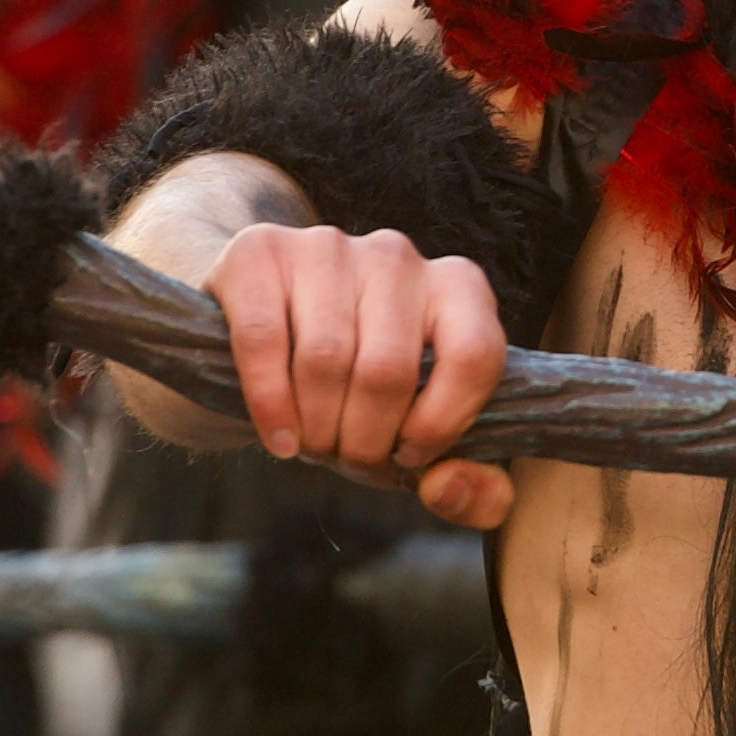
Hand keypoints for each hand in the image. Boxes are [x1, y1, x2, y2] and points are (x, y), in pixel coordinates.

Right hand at [204, 220, 516, 529]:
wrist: (260, 342)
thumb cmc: (359, 400)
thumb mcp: (421, 447)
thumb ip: (474, 489)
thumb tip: (446, 487)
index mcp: (457, 289)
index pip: (475, 355)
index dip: (442, 424)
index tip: (407, 457)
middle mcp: (397, 256)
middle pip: (388, 369)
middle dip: (363, 440)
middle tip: (344, 459)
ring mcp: (327, 246)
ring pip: (326, 357)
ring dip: (315, 428)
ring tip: (311, 444)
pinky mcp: (260, 252)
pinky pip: (263, 338)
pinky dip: (270, 404)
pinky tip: (279, 438)